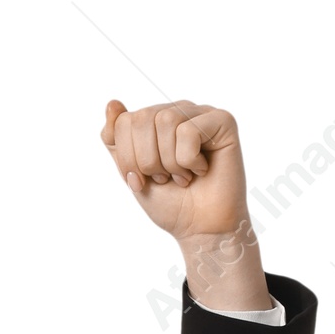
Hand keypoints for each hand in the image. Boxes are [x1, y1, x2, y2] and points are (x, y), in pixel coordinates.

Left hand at [101, 99, 249, 239]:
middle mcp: (177, 111)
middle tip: (165, 178)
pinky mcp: (222, 120)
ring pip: (166, 121)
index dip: (128, 158)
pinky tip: (202, 169)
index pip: (124, 121)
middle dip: (147, 160)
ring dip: (170, 162)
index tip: (143, 179)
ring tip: (183, 175)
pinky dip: (189, 160)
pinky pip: (189, 131)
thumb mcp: (131, 174)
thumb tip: (112, 103)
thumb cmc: (171, 204)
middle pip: (142, 118)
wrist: (202, 229)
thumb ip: (116, 140)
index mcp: (155, 121)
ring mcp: (200, 113)